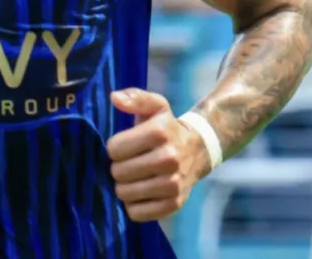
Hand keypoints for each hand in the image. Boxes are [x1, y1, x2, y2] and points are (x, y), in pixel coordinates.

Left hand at [106, 89, 211, 222]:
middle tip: (128, 163)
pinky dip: (133, 205)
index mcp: (159, 134)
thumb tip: (114, 97)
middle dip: (117, 167)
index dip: (114, 148)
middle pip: (118, 173)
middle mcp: (169, 159)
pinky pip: (137, 213)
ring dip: (123, 187)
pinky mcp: (174, 204)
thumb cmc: (167, 127)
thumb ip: (135, 98)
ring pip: (124, 194)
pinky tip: (140, 193)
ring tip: (133, 177)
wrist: (198, 150)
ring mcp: (173, 185)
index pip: (114, 149)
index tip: (124, 146)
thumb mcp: (156, 106)